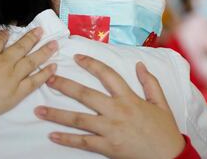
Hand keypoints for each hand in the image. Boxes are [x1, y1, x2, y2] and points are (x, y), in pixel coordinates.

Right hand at [0, 28, 57, 118]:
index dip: (5, 34)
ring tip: (55, 44)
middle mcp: (3, 64)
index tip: (10, 31)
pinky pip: (34, 82)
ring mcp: (12, 78)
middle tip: (41, 31)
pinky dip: (45, 74)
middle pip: (21, 47)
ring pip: (32, 61)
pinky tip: (54, 67)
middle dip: (32, 38)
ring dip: (44, 51)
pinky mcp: (16, 94)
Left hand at [34, 55, 184, 158]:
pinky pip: (83, 142)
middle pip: (85, 94)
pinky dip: (67, 139)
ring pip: (78, 119)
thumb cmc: (164, 129)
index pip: (107, 75)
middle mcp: (116, 111)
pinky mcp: (106, 147)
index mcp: (128, 98)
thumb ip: (149, 82)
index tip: (76, 58)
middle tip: (48, 79)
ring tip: (39, 110)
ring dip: (57, 114)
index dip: (91, 64)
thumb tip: (140, 64)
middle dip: (64, 85)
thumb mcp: (161, 102)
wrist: (168, 157)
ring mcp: (109, 130)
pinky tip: (52, 135)